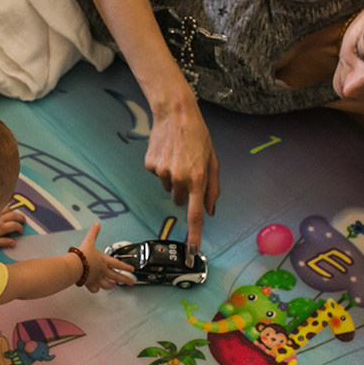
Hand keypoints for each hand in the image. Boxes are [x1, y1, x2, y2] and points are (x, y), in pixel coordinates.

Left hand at [0, 206, 25, 248]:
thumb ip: (3, 242)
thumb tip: (14, 243)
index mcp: (1, 227)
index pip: (15, 225)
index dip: (20, 228)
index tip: (20, 232)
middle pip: (14, 215)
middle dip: (21, 218)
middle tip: (24, 221)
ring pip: (7, 208)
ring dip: (12, 211)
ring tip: (14, 214)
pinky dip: (3, 205)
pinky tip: (3, 206)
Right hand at [76, 222, 135, 292]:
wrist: (74, 265)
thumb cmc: (82, 255)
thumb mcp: (88, 241)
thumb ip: (93, 233)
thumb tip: (97, 224)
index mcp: (103, 261)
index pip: (117, 264)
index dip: (125, 266)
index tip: (132, 270)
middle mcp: (102, 271)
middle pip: (116, 276)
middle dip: (125, 279)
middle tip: (131, 282)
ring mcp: (96, 278)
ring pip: (107, 284)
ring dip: (111, 285)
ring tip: (114, 285)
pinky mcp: (89, 283)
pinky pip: (94, 288)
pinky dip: (95, 289)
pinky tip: (96, 289)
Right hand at [144, 98, 219, 249]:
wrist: (175, 114)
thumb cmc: (198, 137)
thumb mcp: (213, 160)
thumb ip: (213, 188)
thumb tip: (210, 211)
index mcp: (198, 178)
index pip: (195, 213)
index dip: (194, 234)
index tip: (192, 250)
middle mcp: (179, 178)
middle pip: (179, 200)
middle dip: (184, 191)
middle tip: (187, 170)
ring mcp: (162, 172)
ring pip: (168, 188)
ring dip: (173, 178)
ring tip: (177, 157)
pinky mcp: (150, 166)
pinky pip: (157, 176)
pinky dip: (162, 168)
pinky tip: (166, 152)